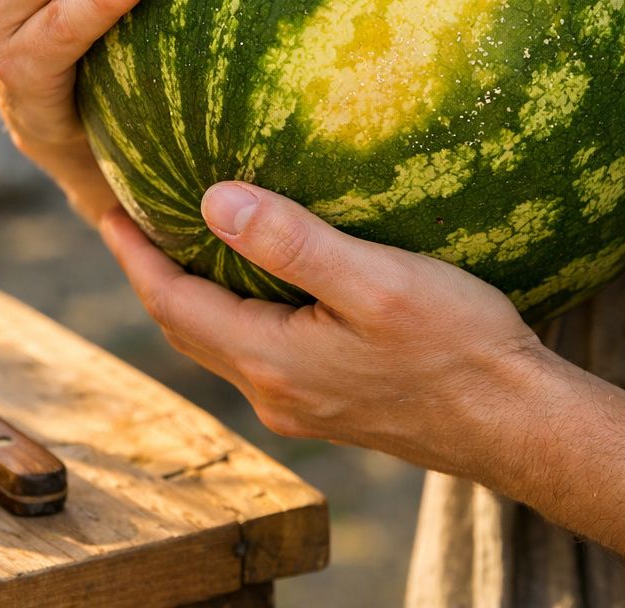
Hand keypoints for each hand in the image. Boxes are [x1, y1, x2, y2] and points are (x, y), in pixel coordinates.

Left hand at [99, 180, 554, 478]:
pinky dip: (235, 311)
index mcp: (270, 359)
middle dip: (153, 274)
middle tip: (134, 220)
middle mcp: (273, 391)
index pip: (173, 302)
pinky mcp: (330, 405)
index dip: (134, 255)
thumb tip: (214, 202)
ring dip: (193, 294)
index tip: (107, 208)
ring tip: (184, 243)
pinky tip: (258, 283)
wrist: (517, 423)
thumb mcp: (376, 282)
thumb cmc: (458, 347)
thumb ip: (293, 243)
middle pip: (186, 326)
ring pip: (220, 342)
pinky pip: (257, 352)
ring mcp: (300, 405)